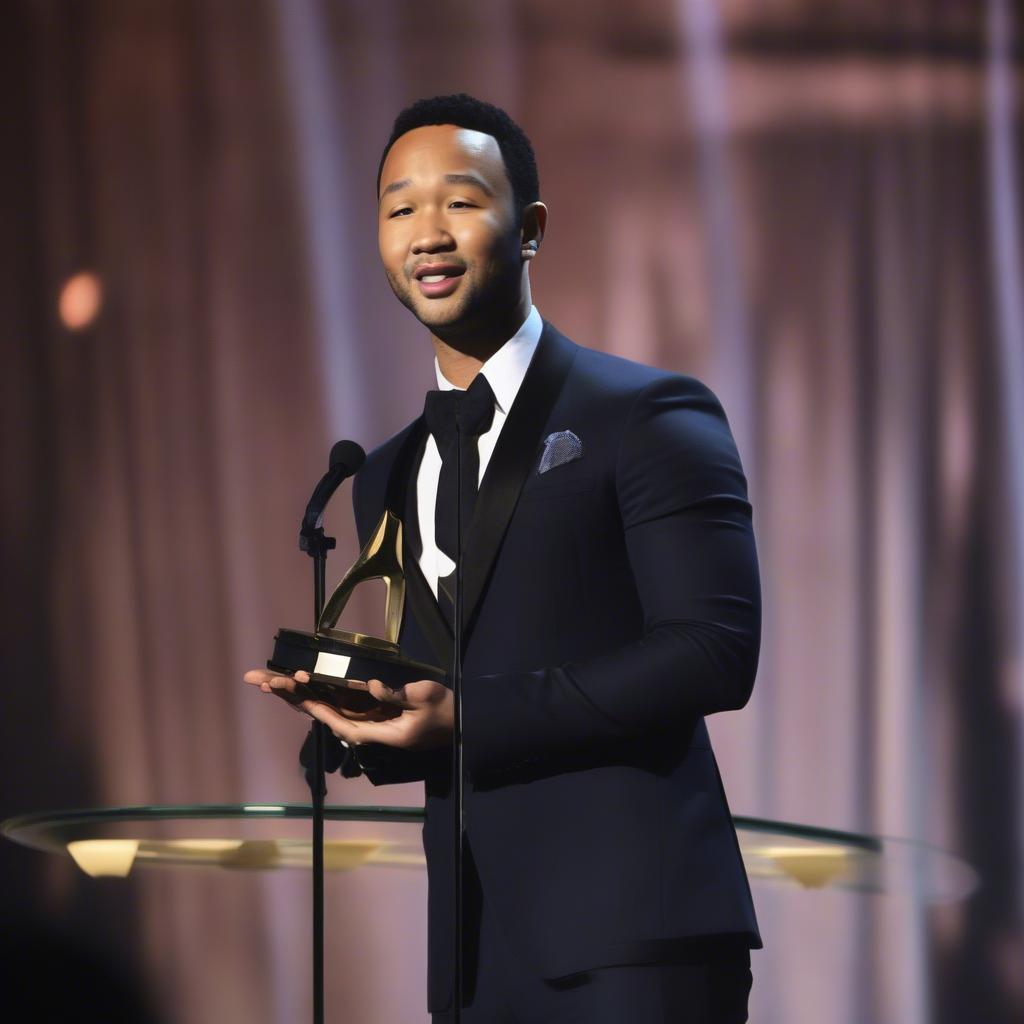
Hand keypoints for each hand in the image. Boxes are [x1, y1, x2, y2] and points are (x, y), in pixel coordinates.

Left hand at [243, 669, 453, 748]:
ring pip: (320, 703)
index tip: (287, 686)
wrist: (455, 721)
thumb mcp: (423, 702)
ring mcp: (361, 715)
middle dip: (286, 693)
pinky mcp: (367, 706)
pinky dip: (314, 687)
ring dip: (293, 691)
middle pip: (317, 709)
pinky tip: (295, 679)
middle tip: (255, 679)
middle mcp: (359, 724)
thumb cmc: (440, 713)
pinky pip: (333, 697)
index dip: (309, 700)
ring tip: (264, 678)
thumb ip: (397, 695)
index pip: (332, 717)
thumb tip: (372, 685)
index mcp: (370, 730)